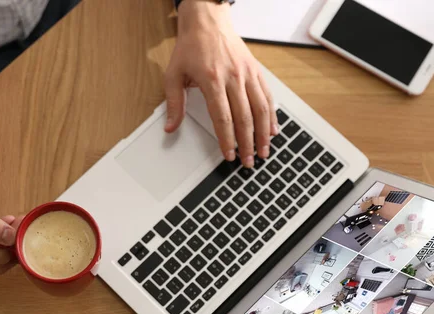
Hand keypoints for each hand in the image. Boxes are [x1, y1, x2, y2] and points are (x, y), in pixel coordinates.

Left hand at [165, 0, 277, 167]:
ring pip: (261, 109)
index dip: (227, 140)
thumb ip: (174, 103)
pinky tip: (273, 129)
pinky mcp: (256, 71)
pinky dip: (272, 115)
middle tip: (249, 161)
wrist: (207, 20)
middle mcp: (233, 78)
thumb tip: (171, 127)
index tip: (229, 155)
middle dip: (248, 143)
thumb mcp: (173, 74)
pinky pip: (267, 96)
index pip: (223, 118)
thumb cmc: (190, 47)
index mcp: (212, 80)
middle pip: (245, 118)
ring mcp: (247, 74)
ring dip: (264, 133)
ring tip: (264, 151)